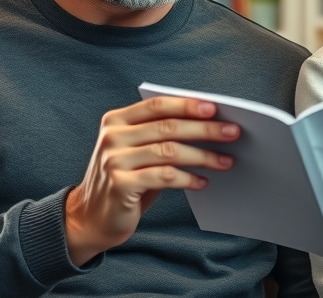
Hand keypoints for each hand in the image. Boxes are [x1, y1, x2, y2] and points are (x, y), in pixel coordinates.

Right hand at [64, 97, 240, 265]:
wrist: (90, 217)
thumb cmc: (125, 180)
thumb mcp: (137, 152)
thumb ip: (160, 136)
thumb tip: (208, 125)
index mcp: (116, 121)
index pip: (157, 105)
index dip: (187, 104)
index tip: (214, 107)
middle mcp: (112, 137)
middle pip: (167, 126)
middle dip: (205, 129)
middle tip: (232, 132)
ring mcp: (113, 161)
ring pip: (169, 151)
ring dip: (203, 155)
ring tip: (225, 161)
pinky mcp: (120, 185)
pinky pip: (164, 177)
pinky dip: (188, 178)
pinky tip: (202, 181)